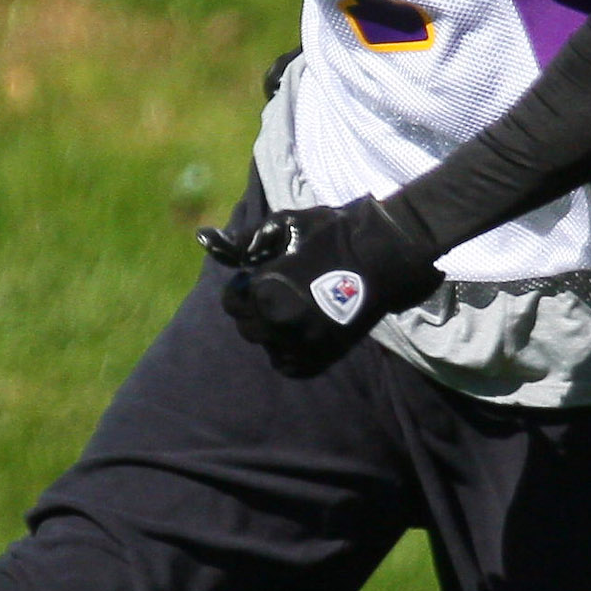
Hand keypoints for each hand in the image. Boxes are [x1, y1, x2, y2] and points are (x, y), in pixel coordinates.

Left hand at [198, 200, 441, 377]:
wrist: (383, 256)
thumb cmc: (333, 233)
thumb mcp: (285, 225)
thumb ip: (246, 240)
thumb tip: (207, 239)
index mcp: (266, 292)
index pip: (232, 302)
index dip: (243, 288)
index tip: (258, 277)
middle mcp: (279, 324)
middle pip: (247, 327)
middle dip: (254, 309)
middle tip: (276, 293)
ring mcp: (302, 345)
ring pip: (268, 346)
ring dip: (272, 331)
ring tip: (291, 311)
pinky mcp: (322, 357)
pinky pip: (289, 365)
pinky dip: (289, 351)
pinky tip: (300, 331)